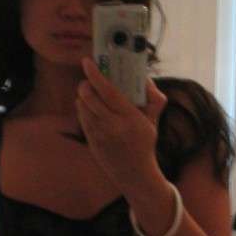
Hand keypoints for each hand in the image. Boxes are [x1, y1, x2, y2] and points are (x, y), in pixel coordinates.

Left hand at [76, 57, 166, 190]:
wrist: (134, 173)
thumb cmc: (144, 142)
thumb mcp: (153, 121)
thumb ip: (154, 99)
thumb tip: (145, 79)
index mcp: (130, 118)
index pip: (108, 91)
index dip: (95, 74)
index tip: (87, 61)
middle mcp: (112, 126)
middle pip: (89, 97)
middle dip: (85, 83)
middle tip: (89, 78)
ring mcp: (99, 134)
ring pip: (82, 106)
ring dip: (83, 95)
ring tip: (91, 93)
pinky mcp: (90, 141)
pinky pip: (81, 117)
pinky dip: (83, 108)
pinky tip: (91, 108)